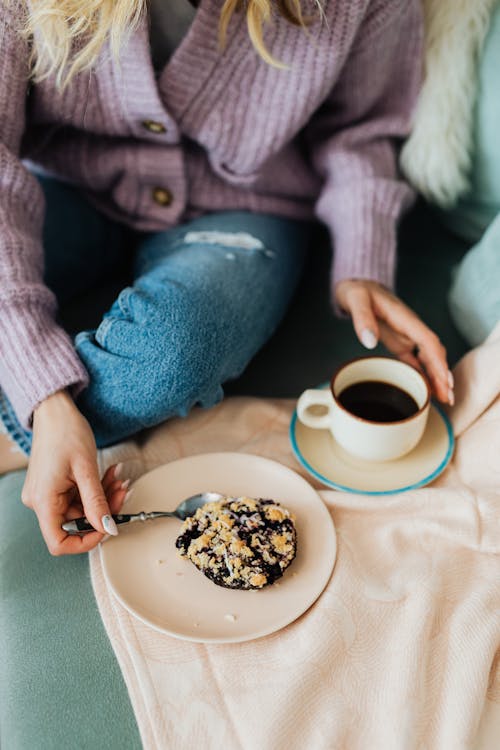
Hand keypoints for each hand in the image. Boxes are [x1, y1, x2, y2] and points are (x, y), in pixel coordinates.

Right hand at [22, 390, 129, 554]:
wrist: (55, 411)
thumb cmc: (66, 432)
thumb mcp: (86, 469)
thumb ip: (97, 502)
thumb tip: (108, 528)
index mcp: (44, 501)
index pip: (58, 543)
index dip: (85, 542)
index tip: (107, 528)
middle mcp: (41, 502)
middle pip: (76, 524)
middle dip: (103, 510)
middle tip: (122, 490)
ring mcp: (47, 494)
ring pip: (81, 510)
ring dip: (103, 497)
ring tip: (117, 478)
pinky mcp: (55, 487)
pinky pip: (78, 497)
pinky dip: (96, 489)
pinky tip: (109, 475)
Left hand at [335, 279, 453, 404]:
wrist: (356, 285)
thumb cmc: (357, 291)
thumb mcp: (356, 300)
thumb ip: (362, 319)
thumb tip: (369, 341)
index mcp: (405, 318)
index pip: (428, 341)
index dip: (437, 361)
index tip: (443, 378)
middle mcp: (410, 328)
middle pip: (433, 353)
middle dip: (442, 374)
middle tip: (448, 397)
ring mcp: (406, 336)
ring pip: (428, 359)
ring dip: (436, 377)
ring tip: (444, 399)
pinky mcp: (399, 343)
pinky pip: (415, 361)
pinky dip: (423, 375)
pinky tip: (428, 389)